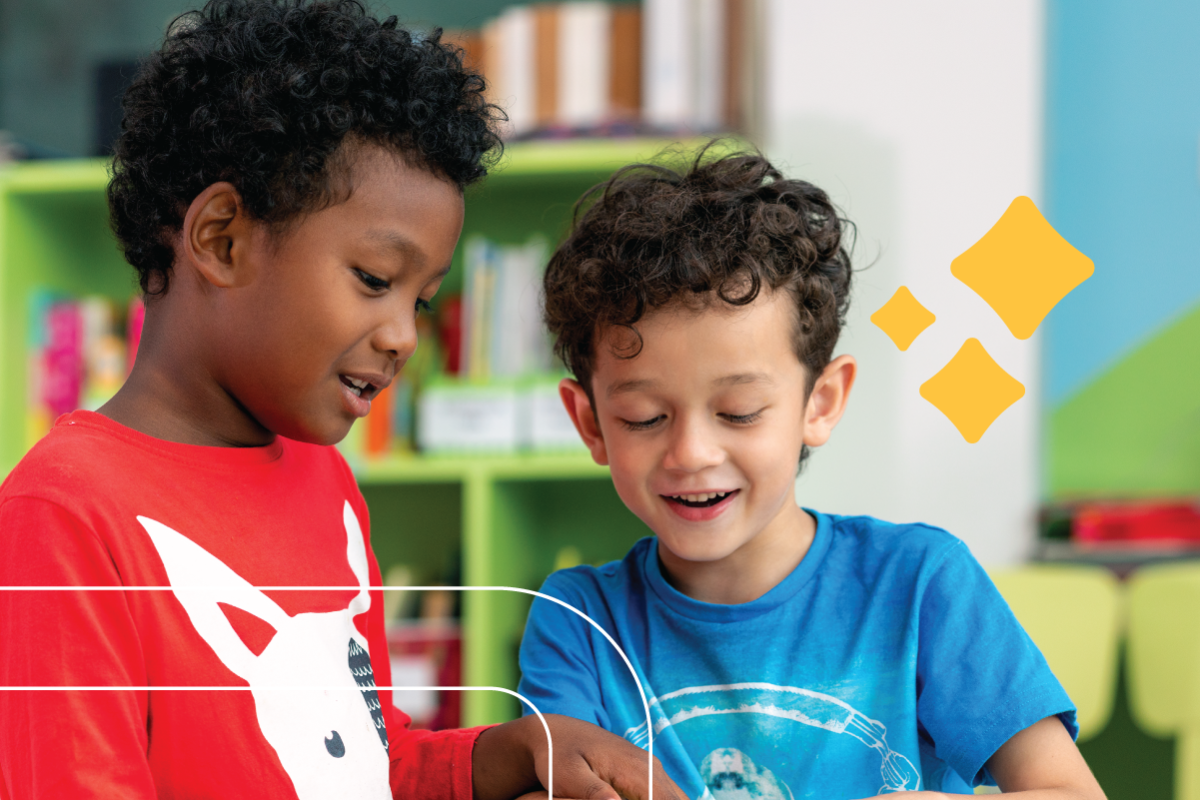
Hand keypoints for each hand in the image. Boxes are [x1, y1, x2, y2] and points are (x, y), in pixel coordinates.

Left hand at [472, 713, 686, 799]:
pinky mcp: (645, 772)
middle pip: (678, 799)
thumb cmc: (556, 755)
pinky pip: (666, 793)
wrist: (553, 732)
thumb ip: (593, 792)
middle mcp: (649, 766)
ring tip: (628, 799)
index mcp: (634, 768)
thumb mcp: (568, 776)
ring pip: (676, 796)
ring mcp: (649, 767)